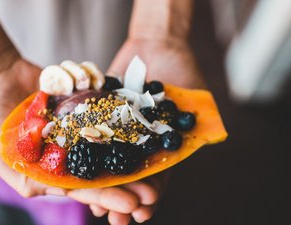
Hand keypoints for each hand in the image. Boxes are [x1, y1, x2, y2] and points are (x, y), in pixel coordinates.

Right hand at [0, 58, 165, 224]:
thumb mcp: (2, 158)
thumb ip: (27, 179)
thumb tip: (60, 193)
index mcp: (55, 168)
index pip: (85, 187)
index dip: (107, 197)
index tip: (130, 205)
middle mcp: (72, 149)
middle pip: (105, 169)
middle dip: (128, 183)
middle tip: (152, 194)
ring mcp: (81, 126)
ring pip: (112, 142)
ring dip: (133, 155)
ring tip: (156, 164)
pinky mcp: (87, 104)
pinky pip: (107, 112)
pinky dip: (124, 120)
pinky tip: (145, 129)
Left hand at [83, 38, 205, 224]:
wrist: (156, 44)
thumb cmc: (182, 68)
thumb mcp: (196, 96)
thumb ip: (199, 118)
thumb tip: (212, 136)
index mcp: (163, 146)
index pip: (158, 176)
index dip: (150, 195)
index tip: (143, 212)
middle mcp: (139, 143)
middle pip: (131, 177)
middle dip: (124, 199)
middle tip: (117, 220)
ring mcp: (118, 131)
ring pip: (108, 164)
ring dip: (103, 187)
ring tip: (96, 209)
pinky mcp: (100, 117)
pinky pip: (90, 139)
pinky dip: (84, 157)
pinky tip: (77, 176)